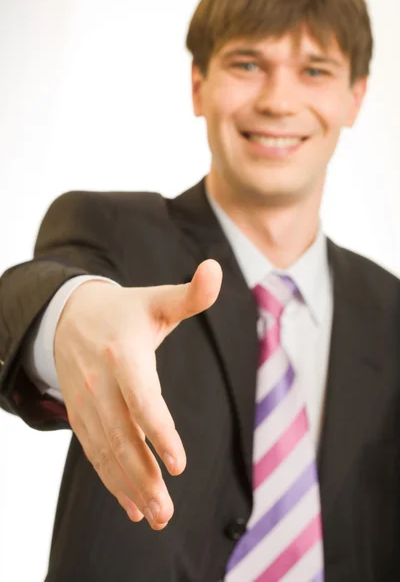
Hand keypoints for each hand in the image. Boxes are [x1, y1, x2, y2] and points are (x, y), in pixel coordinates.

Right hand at [54, 259, 221, 529]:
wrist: (69, 316)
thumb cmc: (124, 311)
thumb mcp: (157, 300)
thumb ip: (191, 294)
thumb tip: (217, 268)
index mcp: (125, 354)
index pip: (141, 397)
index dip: (158, 430)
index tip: (178, 463)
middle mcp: (102, 383)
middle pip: (122, 435)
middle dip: (143, 475)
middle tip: (167, 510)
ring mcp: (88, 402)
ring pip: (107, 450)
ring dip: (129, 485)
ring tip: (155, 515)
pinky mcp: (81, 414)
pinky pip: (94, 452)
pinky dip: (111, 479)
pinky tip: (131, 503)